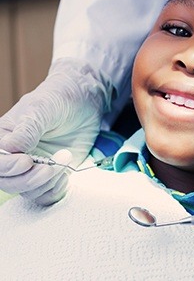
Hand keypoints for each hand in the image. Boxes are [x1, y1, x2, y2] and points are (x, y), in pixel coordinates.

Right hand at [0, 58, 111, 204]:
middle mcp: (15, 156)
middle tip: (51, 167)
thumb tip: (9, 147)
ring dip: (47, 182)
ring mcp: (34, 167)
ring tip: (63, 160)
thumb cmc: (59, 98)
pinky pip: (46, 195)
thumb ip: (27, 129)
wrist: (85, 101)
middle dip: (30, 180)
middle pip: (8, 183)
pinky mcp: (52, 175)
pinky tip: (65, 175)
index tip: (27, 161)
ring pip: (28, 191)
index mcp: (5, 138)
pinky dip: (55, 190)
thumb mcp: (42, 108)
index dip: (8, 168)